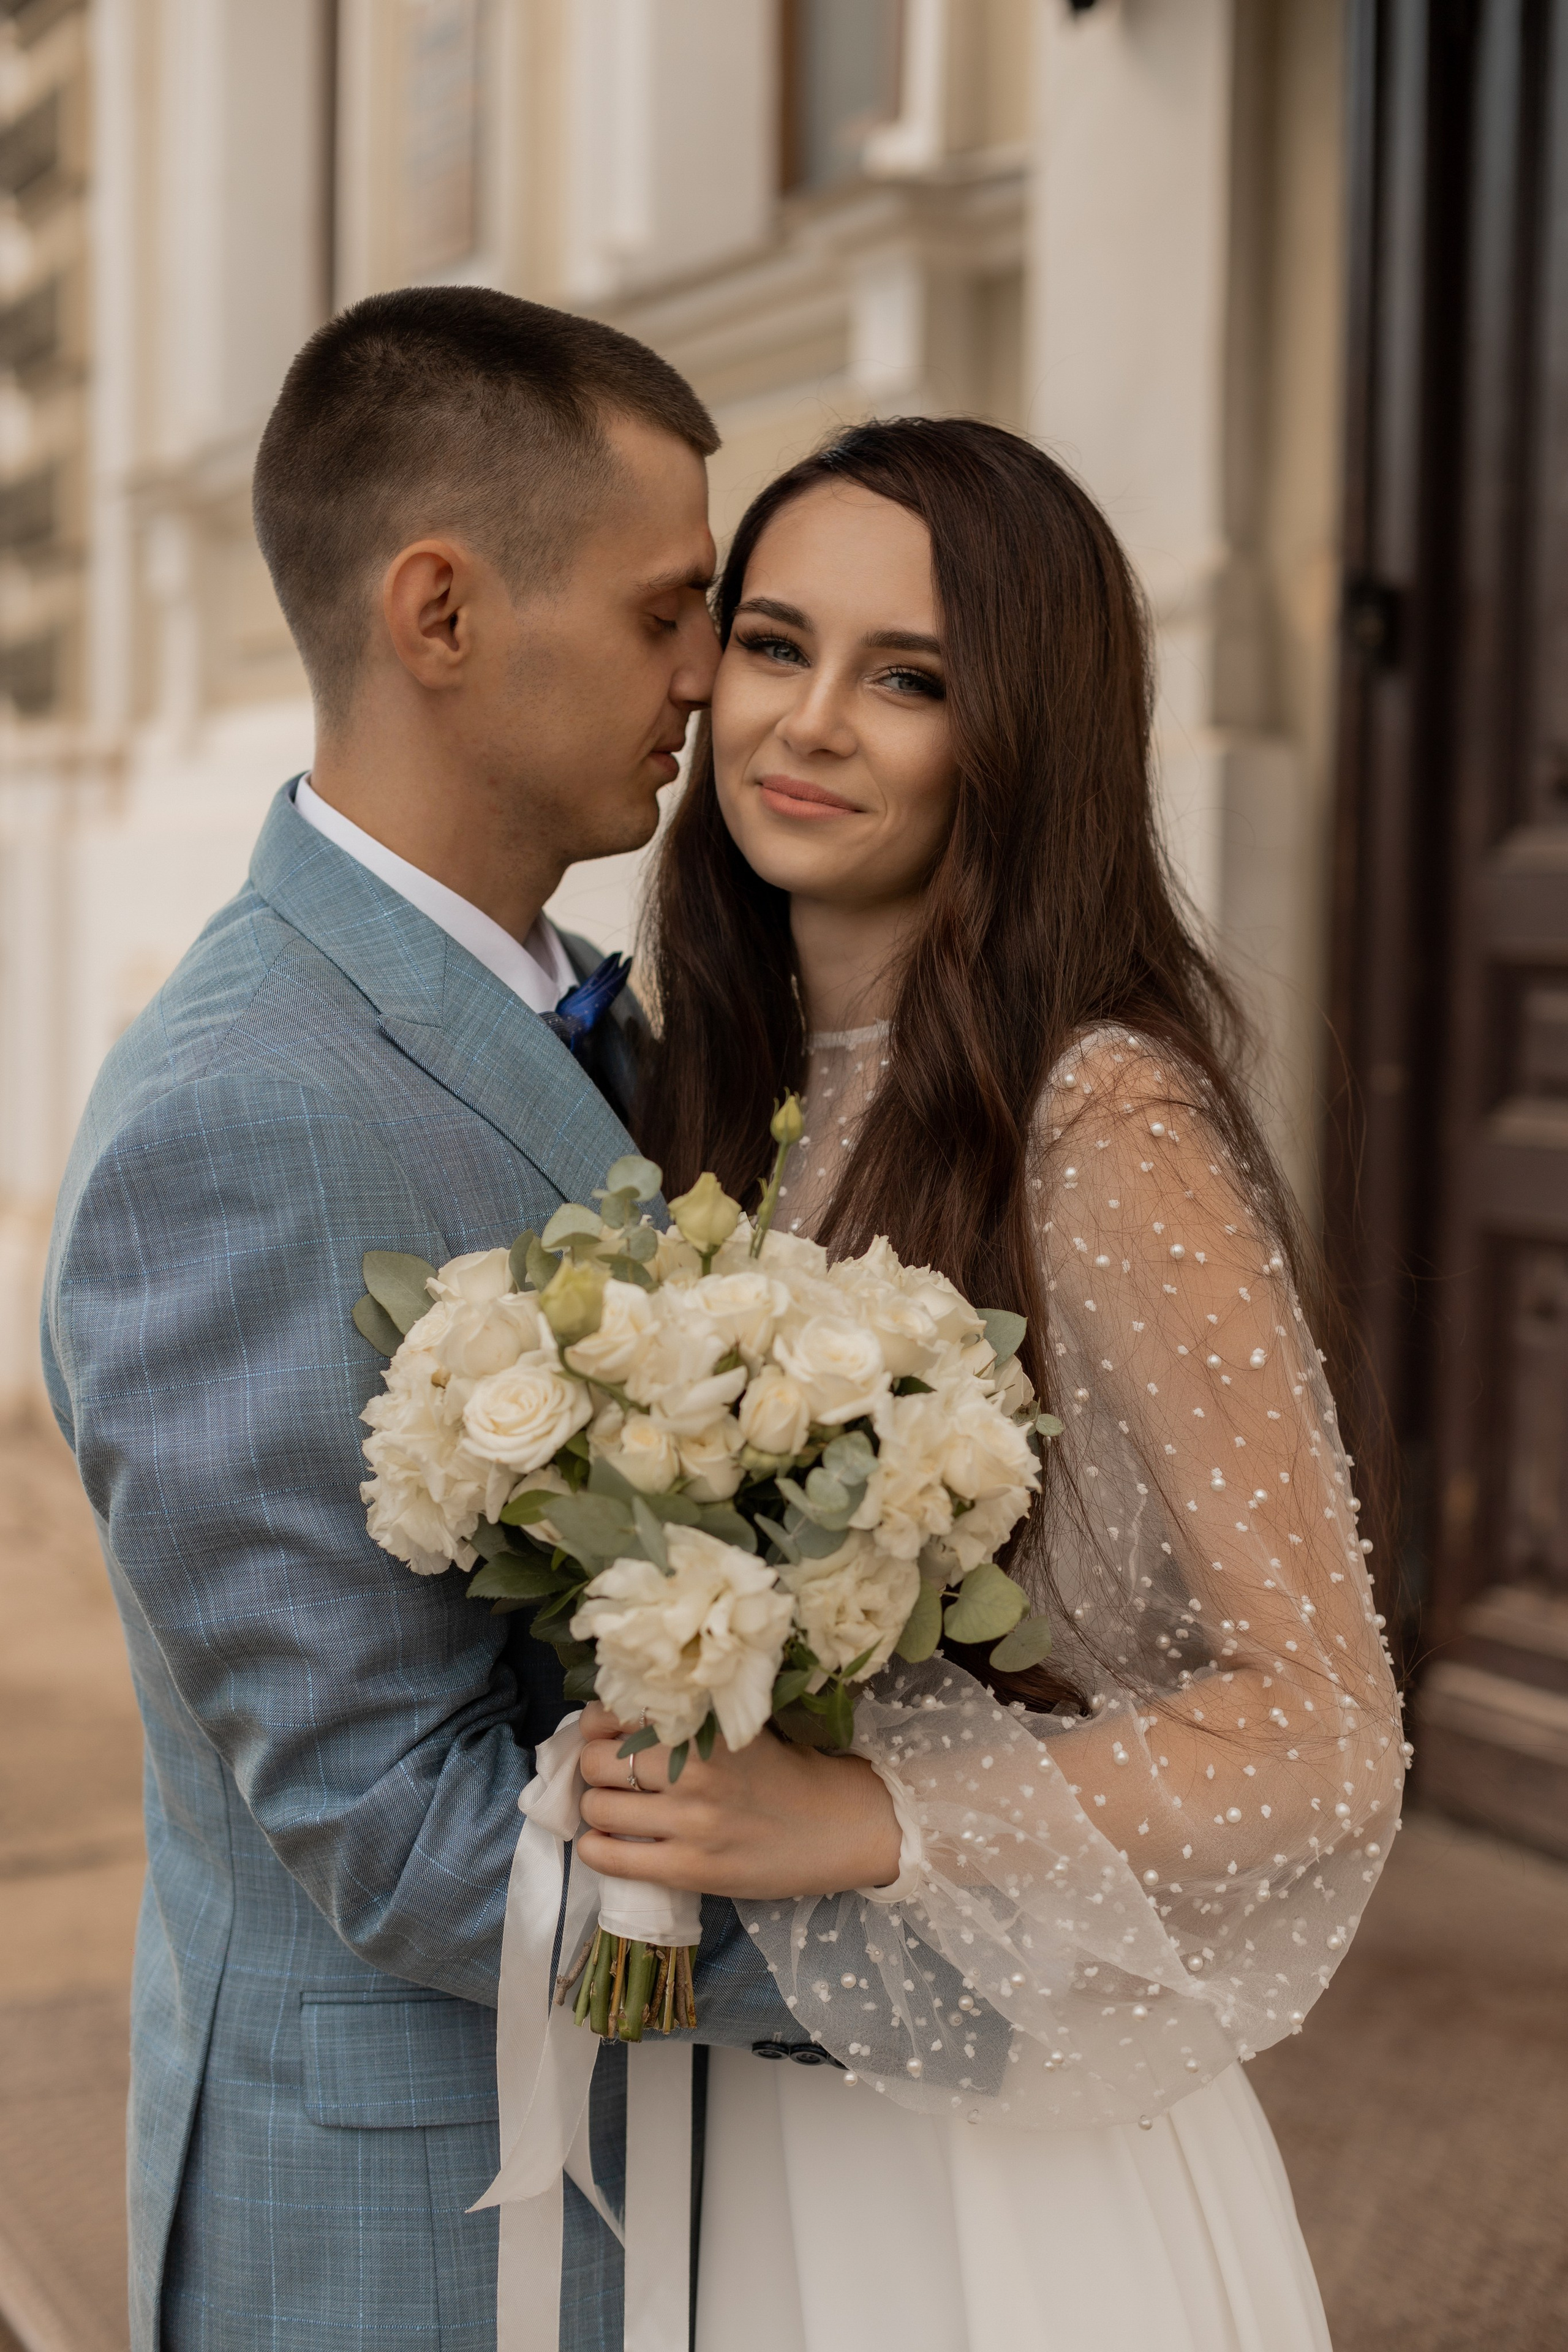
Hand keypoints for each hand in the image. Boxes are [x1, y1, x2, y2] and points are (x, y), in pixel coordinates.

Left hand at [575, 1702, 901, 1899]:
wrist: (836, 1826)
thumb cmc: (782, 1771)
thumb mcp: (734, 1729)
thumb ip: (682, 1720)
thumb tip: (608, 1719)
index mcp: (703, 1725)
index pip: (615, 1711)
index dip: (600, 1722)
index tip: (609, 1732)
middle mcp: (693, 1769)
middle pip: (594, 1759)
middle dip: (594, 1764)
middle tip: (612, 1773)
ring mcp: (690, 1822)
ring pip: (596, 1806)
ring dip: (597, 1806)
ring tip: (616, 1808)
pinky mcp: (689, 1869)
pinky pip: (610, 1858)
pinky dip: (596, 1849)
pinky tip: (609, 1843)